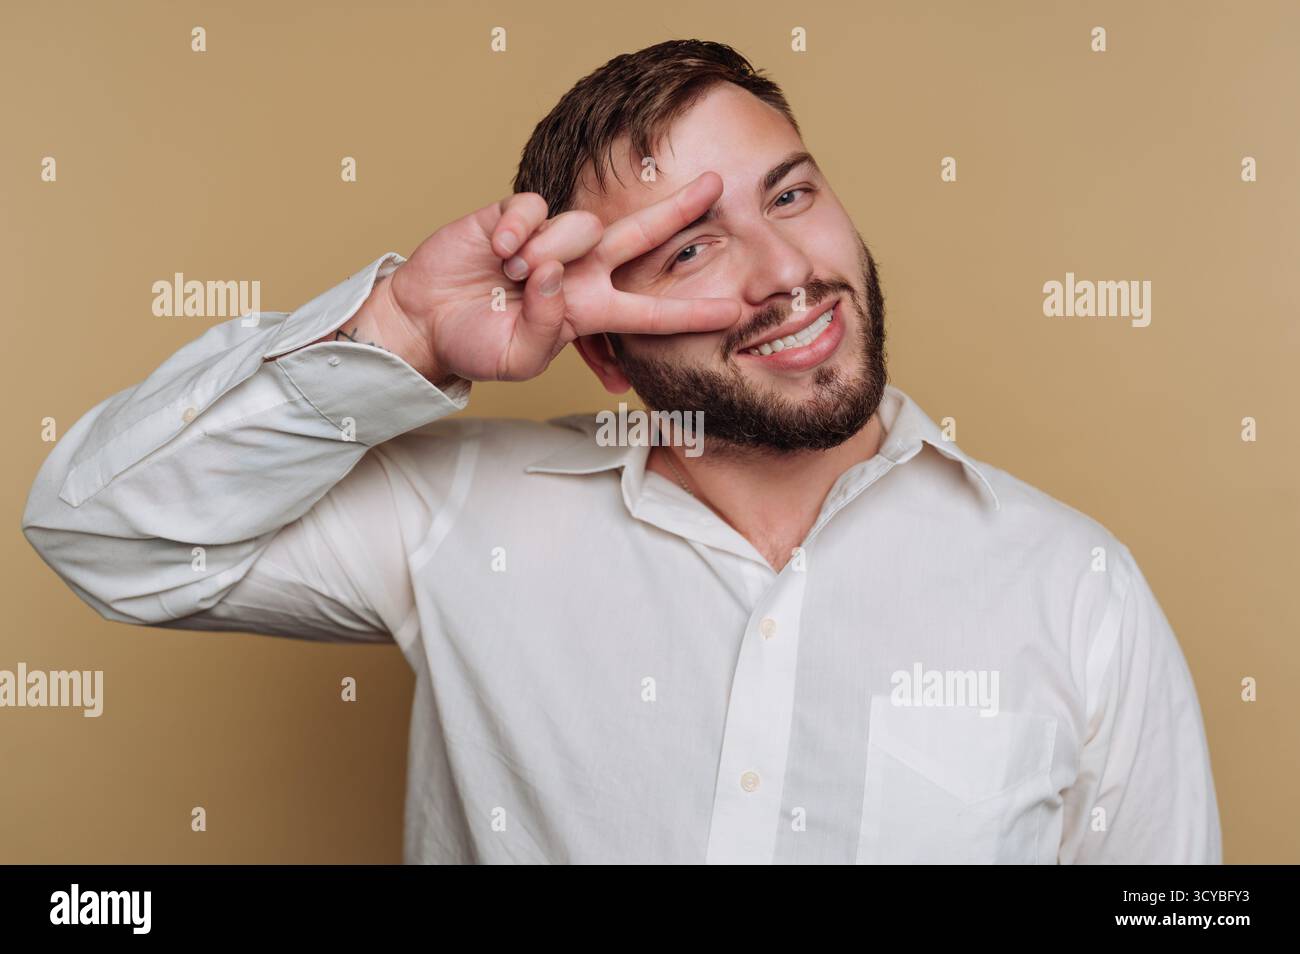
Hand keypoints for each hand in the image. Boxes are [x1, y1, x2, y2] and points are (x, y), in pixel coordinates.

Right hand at [384, 172, 739, 382]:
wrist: (425, 320)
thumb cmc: (474, 344)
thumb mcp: (518, 359)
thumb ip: (547, 329)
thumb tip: (554, 274)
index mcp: (589, 311)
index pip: (650, 311)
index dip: (690, 312)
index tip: (734, 311)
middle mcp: (579, 271)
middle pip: (641, 236)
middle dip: (679, 211)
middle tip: (716, 184)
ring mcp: (550, 239)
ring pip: (582, 226)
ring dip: (549, 252)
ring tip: (511, 275)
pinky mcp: (517, 214)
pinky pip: (537, 207)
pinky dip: (518, 229)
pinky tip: (498, 248)